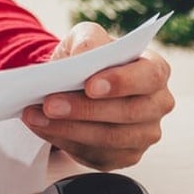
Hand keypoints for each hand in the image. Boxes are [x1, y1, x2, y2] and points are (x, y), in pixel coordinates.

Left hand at [20, 22, 173, 170]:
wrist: (75, 81)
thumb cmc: (89, 57)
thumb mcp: (86, 37)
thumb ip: (89, 40)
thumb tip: (85, 55)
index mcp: (155, 70)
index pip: (149, 76)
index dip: (121, 82)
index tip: (89, 86)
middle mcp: (156, 104)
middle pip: (128, 112)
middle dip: (84, 109)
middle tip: (49, 104)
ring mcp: (144, 134)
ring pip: (109, 138)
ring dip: (68, 128)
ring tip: (36, 116)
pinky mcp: (124, 156)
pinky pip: (96, 154)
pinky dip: (65, 141)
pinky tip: (43, 127)